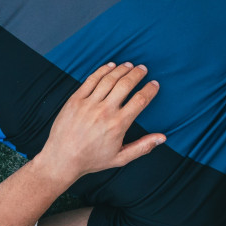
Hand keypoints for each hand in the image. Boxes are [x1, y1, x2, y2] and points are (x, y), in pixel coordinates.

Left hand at [38, 62, 165, 178]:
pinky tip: (110, 66)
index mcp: (118, 124)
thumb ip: (143, 147)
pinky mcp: (74, 100)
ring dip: (121, 69)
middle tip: (143, 69)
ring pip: (108, 79)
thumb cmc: (92, 160)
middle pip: (125, 84)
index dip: (150, 89)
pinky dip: (102, 71)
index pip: (140, 100)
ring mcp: (88, 104)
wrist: (62, 158)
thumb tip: (163, 138)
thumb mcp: (120, 158)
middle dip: (137, 74)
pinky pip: (90, 80)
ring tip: (129, 65)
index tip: (154, 84)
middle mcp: (104, 111)